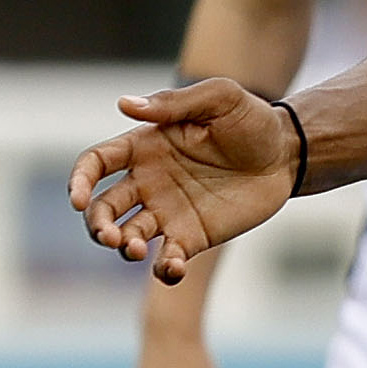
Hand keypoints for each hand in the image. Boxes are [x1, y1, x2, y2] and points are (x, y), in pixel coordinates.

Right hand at [70, 81, 299, 284]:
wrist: (288, 155)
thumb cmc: (251, 120)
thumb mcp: (219, 99)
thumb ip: (173, 103)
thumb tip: (124, 104)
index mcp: (143, 147)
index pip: (95, 163)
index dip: (80, 181)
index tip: (77, 200)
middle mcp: (147, 182)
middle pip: (104, 207)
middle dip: (98, 224)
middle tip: (110, 236)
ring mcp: (168, 211)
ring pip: (128, 235)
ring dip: (124, 246)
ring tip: (137, 249)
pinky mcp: (193, 236)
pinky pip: (168, 258)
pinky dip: (164, 268)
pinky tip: (172, 267)